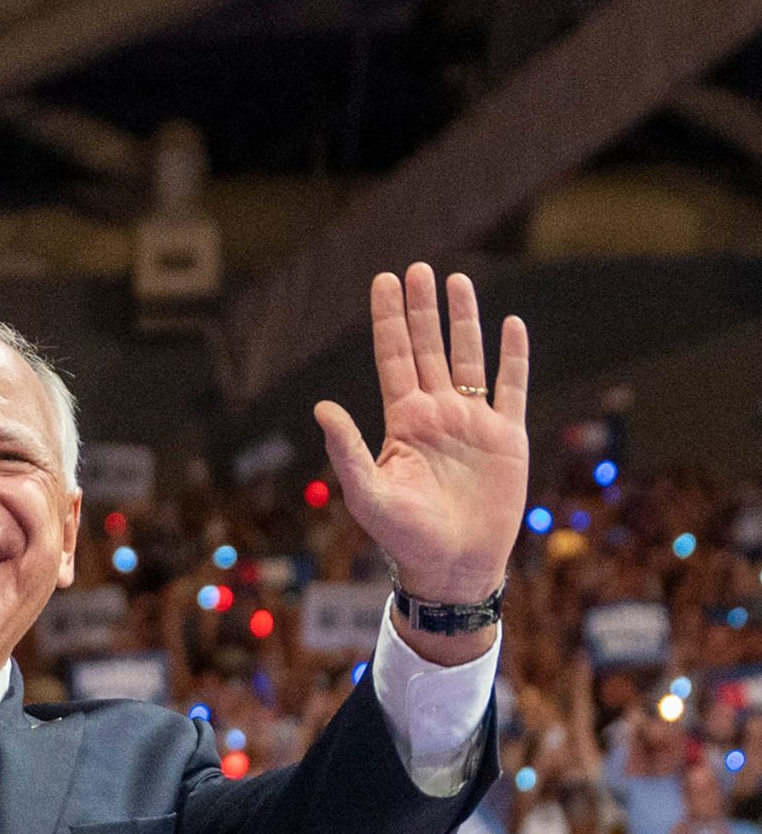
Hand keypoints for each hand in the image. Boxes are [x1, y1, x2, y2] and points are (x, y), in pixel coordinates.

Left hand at [315, 264, 529, 608]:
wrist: (453, 565)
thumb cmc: (404, 536)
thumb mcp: (367, 493)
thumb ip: (346, 449)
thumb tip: (321, 406)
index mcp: (403, 422)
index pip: (394, 358)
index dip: (389, 320)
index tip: (384, 281)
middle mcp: (437, 414)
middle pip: (429, 348)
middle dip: (422, 309)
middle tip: (417, 268)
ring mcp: (473, 423)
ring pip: (468, 358)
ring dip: (464, 321)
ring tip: (457, 282)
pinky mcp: (507, 437)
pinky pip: (511, 388)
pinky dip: (512, 357)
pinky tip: (511, 326)